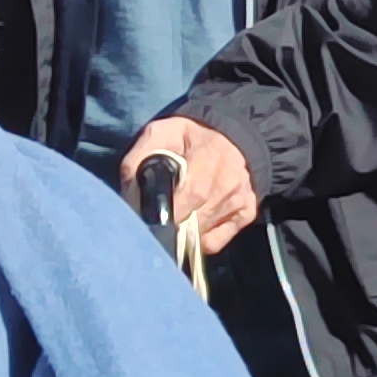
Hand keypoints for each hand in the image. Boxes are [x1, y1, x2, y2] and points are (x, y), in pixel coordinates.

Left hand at [122, 115, 259, 251]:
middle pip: (194, 220)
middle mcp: (229, 182)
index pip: (190, 196)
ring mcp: (239, 200)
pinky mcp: (245, 214)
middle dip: (170, 225)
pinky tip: (192, 221)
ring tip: (175, 215)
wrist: (232, 137)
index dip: (167, 213)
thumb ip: (139, 158)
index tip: (149, 218)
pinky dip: (198, 239)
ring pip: (202, 234)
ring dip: (182, 232)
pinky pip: (214, 242)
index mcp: (209, 157)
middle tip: (155, 221)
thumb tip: (130, 195)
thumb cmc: (190, 138)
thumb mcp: (160, 134)